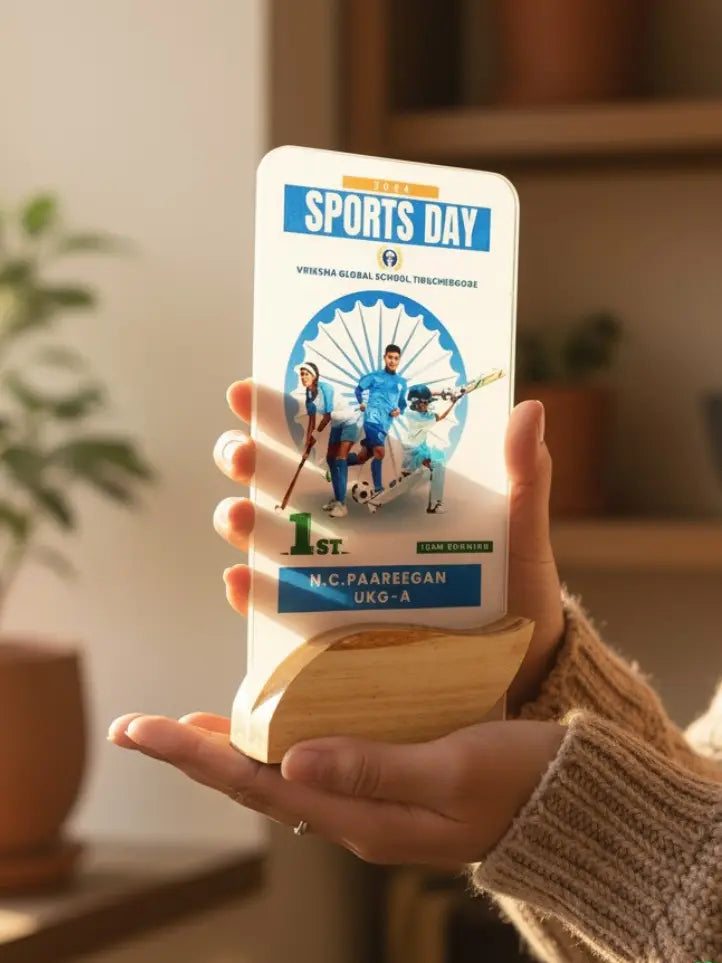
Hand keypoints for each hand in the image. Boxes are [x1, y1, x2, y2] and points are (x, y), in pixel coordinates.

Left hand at [108, 709, 563, 866]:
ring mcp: (374, 804)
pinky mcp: (394, 786)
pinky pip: (320, 765)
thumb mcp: (453, 772)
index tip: (142, 728)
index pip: (257, 784)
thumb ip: (375, 769)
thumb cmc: (523, 783)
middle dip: (199, 755)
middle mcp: (357, 817)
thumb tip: (291, 761)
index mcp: (363, 819)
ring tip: (196, 725)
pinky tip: (283, 719)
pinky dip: (286, 741)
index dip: (195, 757)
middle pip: (258, 782)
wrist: (576, 811)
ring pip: (285, 775)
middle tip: (149, 726)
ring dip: (236, 750)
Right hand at [208, 381, 562, 714]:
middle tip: (239, 452)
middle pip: (284, 481)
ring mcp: (337, 573)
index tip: (243, 392)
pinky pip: (280, 607)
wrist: (520, 669)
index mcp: (389, 488)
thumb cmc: (519, 591)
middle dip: (247, 458)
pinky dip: (252, 594)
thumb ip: (524, 476)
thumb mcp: (522, 530)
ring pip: (269, 537)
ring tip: (235, 515)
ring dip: (239, 521)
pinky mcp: (331, 625)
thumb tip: (529, 408)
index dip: (283, 412)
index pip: (329, 439)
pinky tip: (239, 582)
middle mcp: (353, 525)